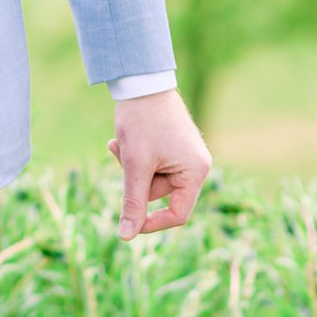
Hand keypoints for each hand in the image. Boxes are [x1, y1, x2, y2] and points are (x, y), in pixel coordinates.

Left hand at [106, 88, 211, 239]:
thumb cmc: (142, 121)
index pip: (179, 213)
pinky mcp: (174, 146)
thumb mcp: (136, 164)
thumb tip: (127, 236)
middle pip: (161, 194)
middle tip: (120, 154)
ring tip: (119, 143)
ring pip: (153, 178)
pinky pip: (153, 164)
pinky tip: (122, 141)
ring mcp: (186, 154)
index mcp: (196, 171)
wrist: (141, 81)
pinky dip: (136, 158)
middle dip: (136, 180)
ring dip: (132, 167)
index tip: (129, 223)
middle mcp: (197, 164)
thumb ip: (133, 202)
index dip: (154, 223)